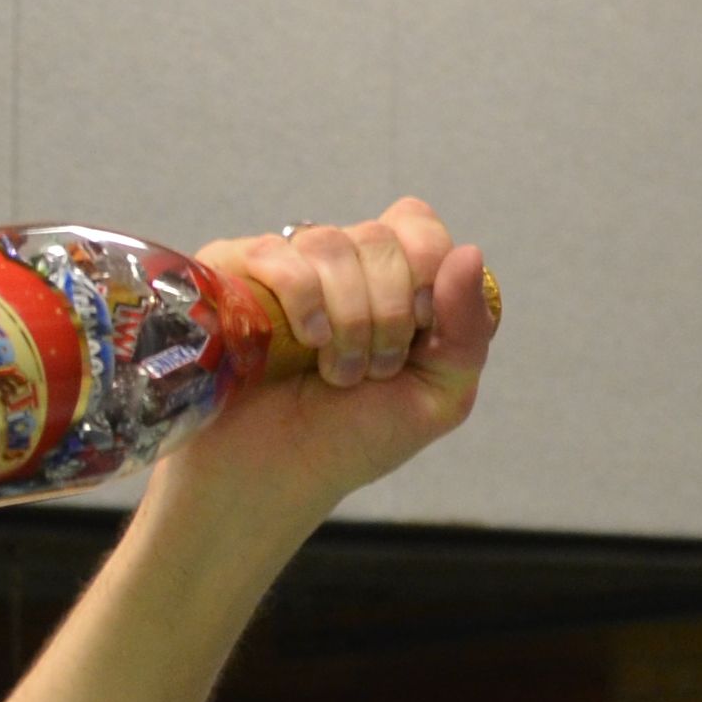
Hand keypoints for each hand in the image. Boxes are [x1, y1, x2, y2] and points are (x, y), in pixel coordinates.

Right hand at [179, 200, 501, 522]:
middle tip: (374, 369)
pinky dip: (303, 299)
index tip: (422, 326)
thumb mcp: (440, 394)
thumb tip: (470, 250)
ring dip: (348, 319)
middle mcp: (341, 264)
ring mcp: (285, 265)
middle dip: (389, 314)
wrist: (279, 475)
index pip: (418, 225)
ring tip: (337, 371)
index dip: (427, 268)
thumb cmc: (356, 438)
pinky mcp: (232, 274)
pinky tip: (307, 342)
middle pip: (381, 238)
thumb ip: (469, 328)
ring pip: (332, 244)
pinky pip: (277, 254)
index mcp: (393, 281)